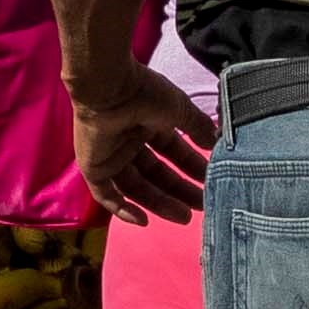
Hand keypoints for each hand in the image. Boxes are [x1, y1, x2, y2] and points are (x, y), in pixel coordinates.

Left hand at [74, 73, 219, 224]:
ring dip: (159, 203)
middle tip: (202, 206)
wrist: (108, 87)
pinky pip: (106, 194)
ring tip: (184, 217)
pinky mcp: (93, 167)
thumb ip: (198, 126)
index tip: (210, 181)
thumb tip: (215, 141)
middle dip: (179, 190)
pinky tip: (143, 221)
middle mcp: (130, 141)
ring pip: (136, 187)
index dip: (191, 167)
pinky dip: (122, 209)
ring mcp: (111, 156)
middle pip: (156, 174)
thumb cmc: (145, 93)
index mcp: (149, 124)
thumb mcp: (179, 108)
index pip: (173, 152)